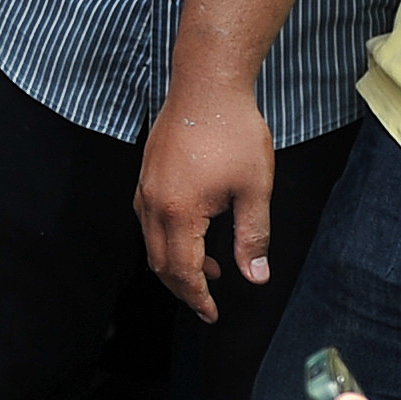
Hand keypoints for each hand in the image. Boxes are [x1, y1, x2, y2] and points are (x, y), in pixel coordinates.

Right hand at [137, 81, 274, 323]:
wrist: (206, 85)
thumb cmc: (233, 132)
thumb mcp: (255, 189)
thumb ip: (253, 237)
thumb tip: (255, 277)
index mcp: (178, 213)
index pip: (183, 271)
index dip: (198, 298)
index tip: (213, 314)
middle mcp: (152, 204)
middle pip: (160, 263)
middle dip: (184, 288)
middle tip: (208, 304)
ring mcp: (145, 189)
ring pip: (151, 244)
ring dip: (176, 264)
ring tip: (212, 269)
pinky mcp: (146, 175)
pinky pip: (148, 221)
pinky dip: (167, 240)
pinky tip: (193, 234)